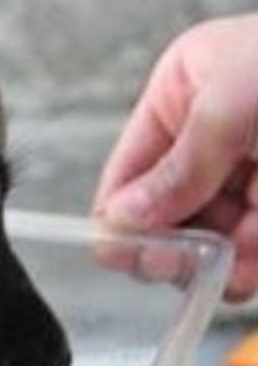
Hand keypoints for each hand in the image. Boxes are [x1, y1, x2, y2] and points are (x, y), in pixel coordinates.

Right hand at [93, 15, 257, 300]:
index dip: (121, 215)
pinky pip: (249, 244)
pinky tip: (244, 274)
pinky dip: (246, 263)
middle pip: (170, 210)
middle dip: (175, 241)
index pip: (130, 166)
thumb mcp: (228, 107)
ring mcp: (252, 168)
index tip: (121, 256)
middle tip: (175, 265)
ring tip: (225, 273)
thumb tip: (123, 220)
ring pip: (214, 234)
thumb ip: (175, 171)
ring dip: (215, 259)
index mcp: (188, 90)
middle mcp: (214, 132)